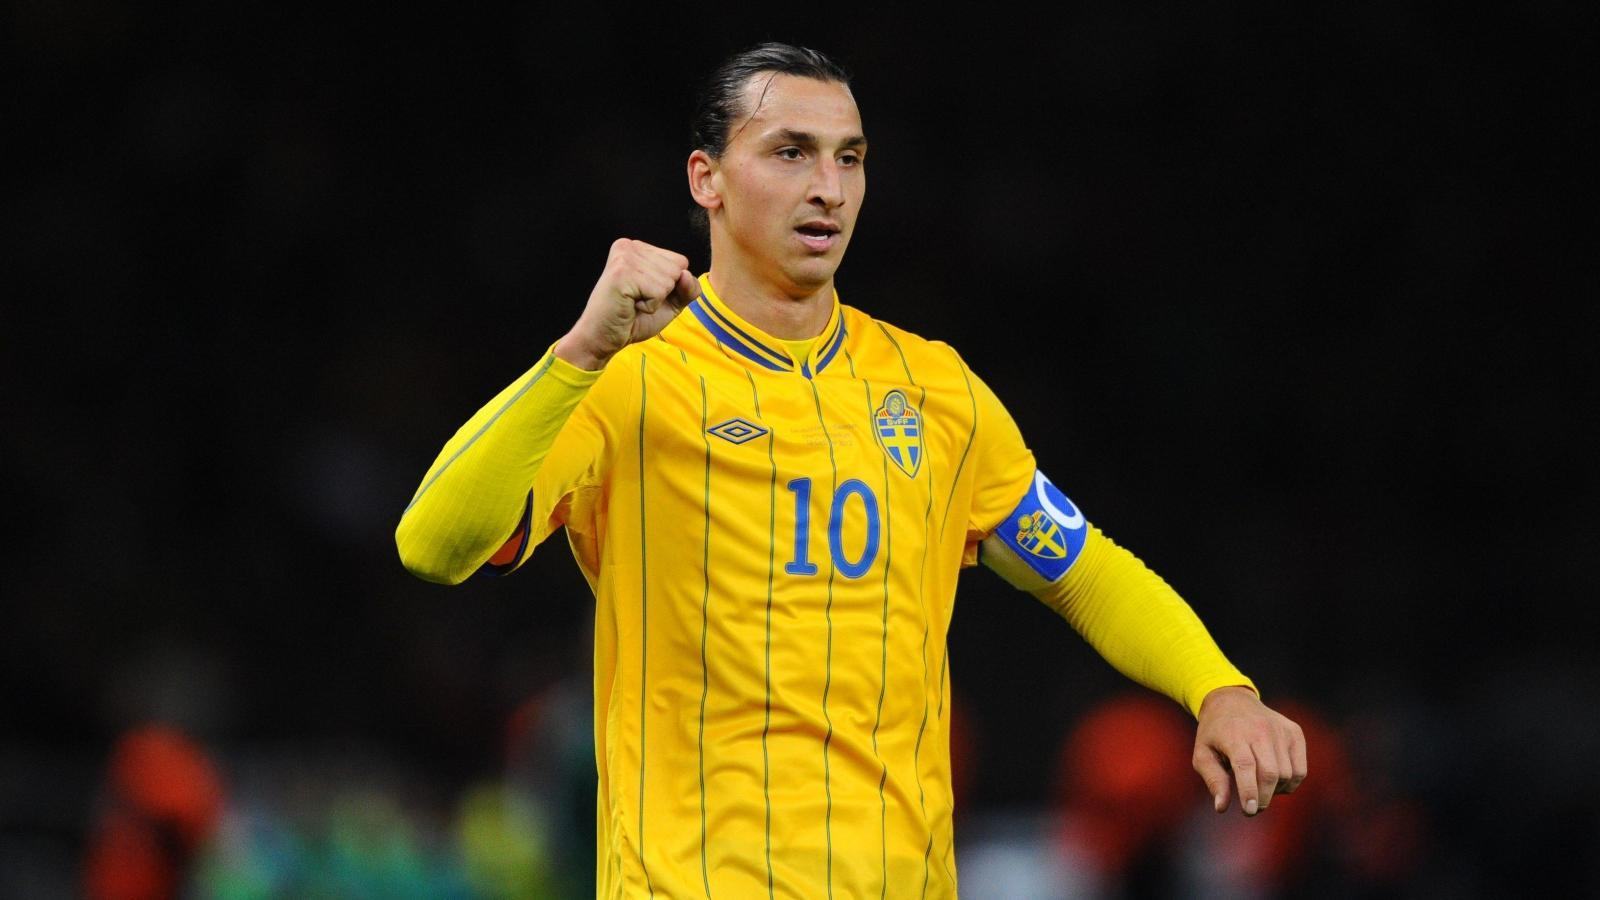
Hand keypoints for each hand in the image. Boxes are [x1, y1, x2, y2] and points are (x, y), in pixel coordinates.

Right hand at [555, 238, 700, 369]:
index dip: (671, 287)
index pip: (681, 261)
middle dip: (664, 293)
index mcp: (639, 248)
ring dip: (655, 301)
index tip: (645, 293)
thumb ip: (687, 289)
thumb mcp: (670, 303)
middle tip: (637, 300)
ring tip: (632, 302)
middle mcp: (630, 246)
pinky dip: (649, 307)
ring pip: (669, 280)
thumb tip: (687, 274)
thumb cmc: (633, 319)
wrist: (603, 338)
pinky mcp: (622, 272)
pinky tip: (629, 305)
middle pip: (678, 269)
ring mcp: (625, 257)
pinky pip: (659, 292)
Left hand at [1192, 685, 1306, 815]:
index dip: (1249, 791)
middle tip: (1252, 808)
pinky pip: (1300, 770)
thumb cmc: (1214, 733)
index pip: (1246, 766)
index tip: (1249, 811)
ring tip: (1259, 788)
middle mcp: (1260, 729)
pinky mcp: (1294, 733)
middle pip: (1270, 773)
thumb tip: (1222, 808)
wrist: (1231, 701)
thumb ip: (1213, 780)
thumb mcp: (1202, 754)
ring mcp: (1280, 730)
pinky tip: (1274, 780)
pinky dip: (1290, 783)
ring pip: (1287, 774)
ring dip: (1275, 791)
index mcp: (1234, 734)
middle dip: (1263, 798)